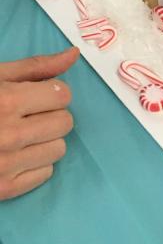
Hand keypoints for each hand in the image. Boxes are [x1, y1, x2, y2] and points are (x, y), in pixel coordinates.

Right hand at [0, 47, 79, 200]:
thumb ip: (36, 67)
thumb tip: (74, 54)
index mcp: (6, 102)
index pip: (63, 95)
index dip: (51, 92)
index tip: (36, 95)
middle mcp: (9, 136)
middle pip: (65, 122)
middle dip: (51, 115)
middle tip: (27, 115)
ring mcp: (6, 166)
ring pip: (59, 149)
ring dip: (45, 140)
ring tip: (20, 135)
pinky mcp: (4, 189)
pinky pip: (46, 173)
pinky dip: (34, 163)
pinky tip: (14, 154)